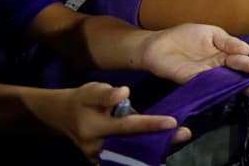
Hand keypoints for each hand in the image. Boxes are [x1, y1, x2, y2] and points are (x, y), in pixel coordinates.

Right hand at [37, 83, 185, 161]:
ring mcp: (98, 158)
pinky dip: (142, 156)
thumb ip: (106, 94)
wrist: (63, 116)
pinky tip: (160, 151)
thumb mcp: (91, 91)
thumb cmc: (83, 100)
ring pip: (130, 156)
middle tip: (185, 134)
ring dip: (154, 150)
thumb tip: (124, 92)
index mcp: (94, 128)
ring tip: (177, 141)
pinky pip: (124, 160)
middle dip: (159, 142)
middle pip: (133, 146)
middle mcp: (96, 147)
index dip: (150, 125)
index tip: (173, 122)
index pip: (127, 127)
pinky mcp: (101, 161)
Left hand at [139, 23, 248, 84]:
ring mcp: (205, 75)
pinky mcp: (191, 80)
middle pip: (237, 74)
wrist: (157, 44)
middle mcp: (217, 67)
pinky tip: (228, 88)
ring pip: (225, 82)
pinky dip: (218, 87)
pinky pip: (207, 84)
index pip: (241, 60)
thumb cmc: (184, 36)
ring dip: (239, 86)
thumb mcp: (210, 32)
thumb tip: (247, 49)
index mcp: (223, 53)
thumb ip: (228, 42)